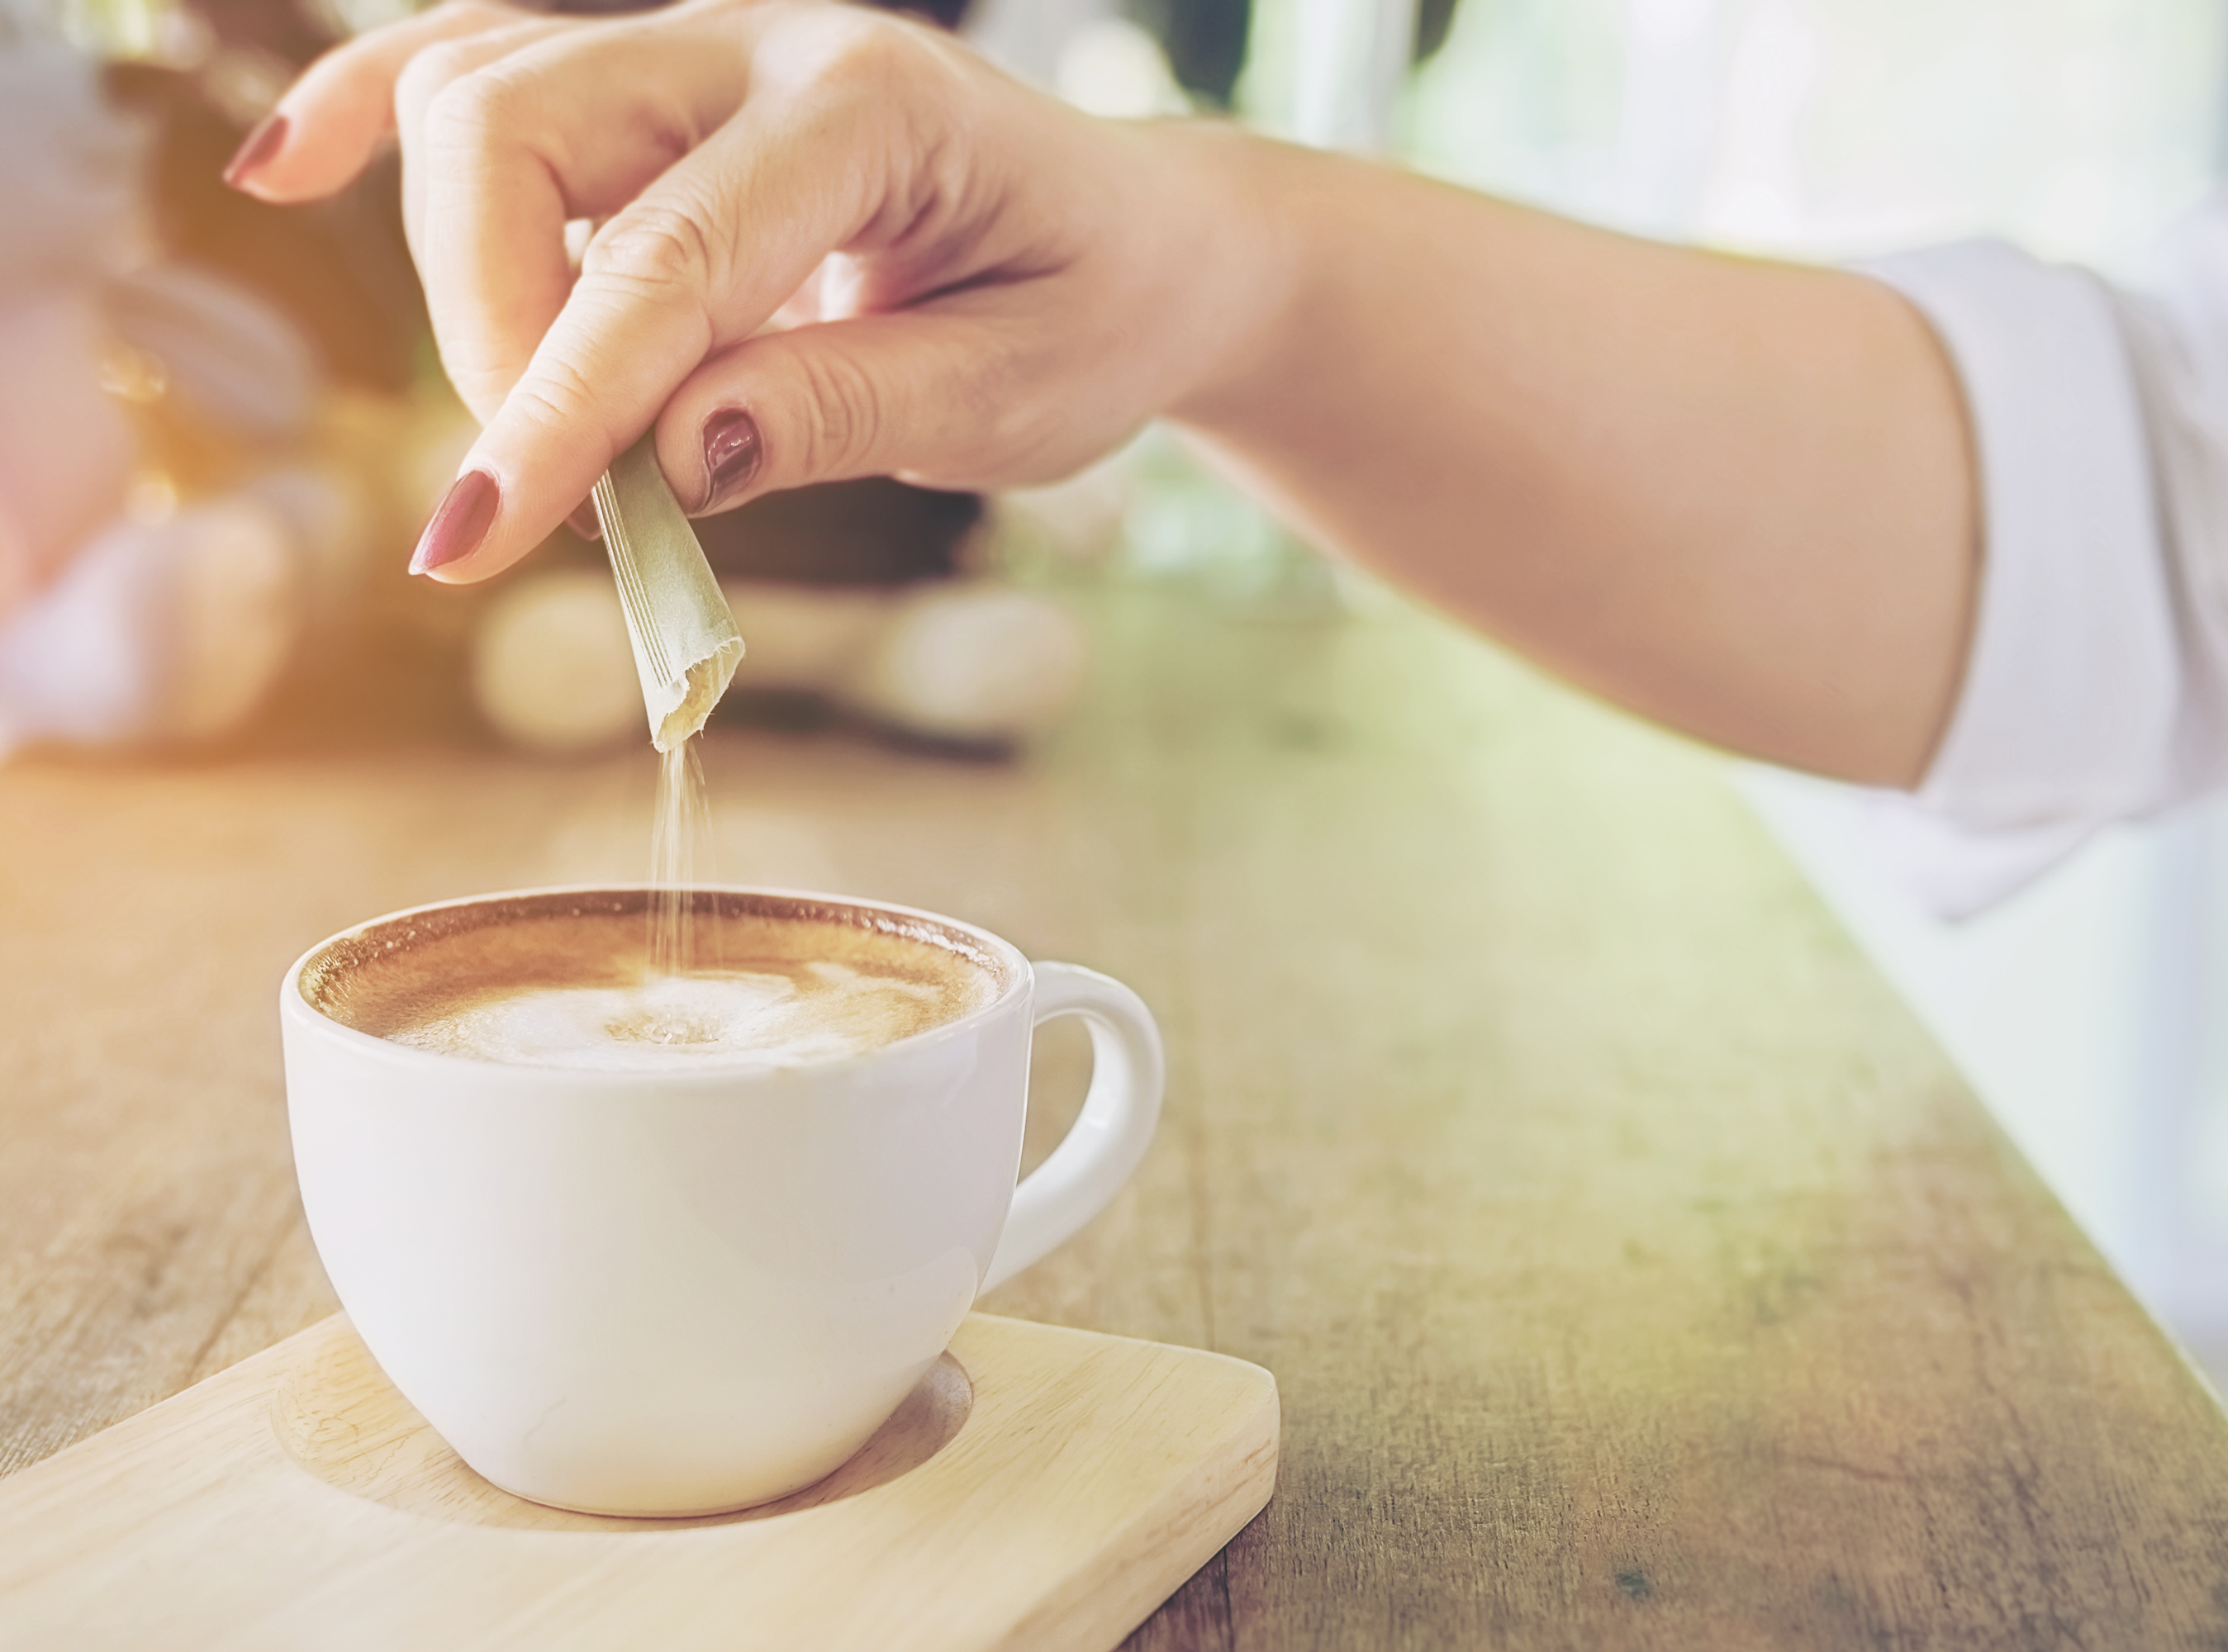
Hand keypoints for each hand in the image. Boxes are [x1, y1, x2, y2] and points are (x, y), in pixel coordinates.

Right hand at [232, 0, 1278, 581]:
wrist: (1139, 241)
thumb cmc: (1090, 313)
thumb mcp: (1011, 395)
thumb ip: (845, 410)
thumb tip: (672, 452)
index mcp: (876, 109)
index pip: (667, 261)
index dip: (557, 408)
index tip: (473, 543)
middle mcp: (765, 43)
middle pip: (518, 133)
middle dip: (491, 333)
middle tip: (560, 504)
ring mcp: (697, 46)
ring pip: (477, 92)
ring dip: (452, 273)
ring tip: (526, 426)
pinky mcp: (655, 84)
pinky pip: (481, 59)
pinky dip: (373, 107)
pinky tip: (286, 170)